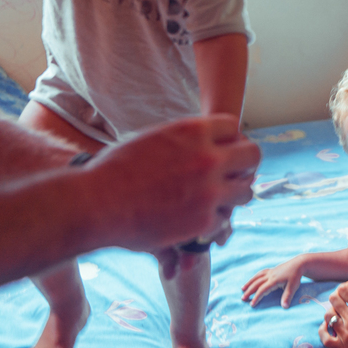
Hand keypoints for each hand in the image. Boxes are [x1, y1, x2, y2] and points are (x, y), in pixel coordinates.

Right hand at [81, 116, 258, 253]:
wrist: (95, 204)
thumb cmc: (115, 169)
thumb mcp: (153, 138)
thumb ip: (184, 139)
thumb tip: (205, 139)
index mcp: (193, 130)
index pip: (233, 127)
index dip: (228, 139)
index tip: (222, 150)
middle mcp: (207, 158)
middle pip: (252, 155)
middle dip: (245, 163)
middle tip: (234, 173)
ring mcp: (209, 190)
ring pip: (246, 190)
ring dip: (235, 193)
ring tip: (219, 197)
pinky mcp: (204, 220)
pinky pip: (224, 218)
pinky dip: (213, 219)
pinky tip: (198, 218)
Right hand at [241, 254, 306, 307]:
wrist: (299, 264)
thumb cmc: (296, 275)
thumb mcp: (293, 286)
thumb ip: (287, 296)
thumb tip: (284, 307)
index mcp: (274, 280)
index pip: (262, 290)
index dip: (257, 297)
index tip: (252, 305)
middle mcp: (270, 275)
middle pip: (256, 283)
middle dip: (249, 291)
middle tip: (242, 298)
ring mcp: (270, 272)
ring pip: (256, 277)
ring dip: (249, 283)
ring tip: (242, 288)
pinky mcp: (272, 270)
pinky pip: (260, 273)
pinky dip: (254, 277)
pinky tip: (252, 280)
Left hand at [319, 279, 347, 347]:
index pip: (344, 289)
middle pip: (333, 299)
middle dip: (339, 295)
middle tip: (346, 299)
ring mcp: (344, 334)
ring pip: (328, 315)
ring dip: (332, 310)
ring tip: (340, 312)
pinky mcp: (341, 347)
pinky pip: (324, 337)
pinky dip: (323, 329)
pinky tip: (327, 325)